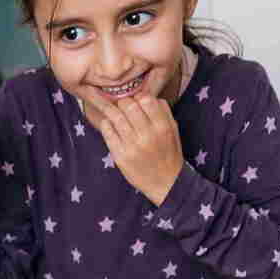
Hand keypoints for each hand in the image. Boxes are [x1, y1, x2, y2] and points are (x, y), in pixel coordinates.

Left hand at [76, 84, 183, 205]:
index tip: (137, 101)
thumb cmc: (169, 154)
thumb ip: (163, 111)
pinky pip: (107, 131)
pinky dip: (106, 123)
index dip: (139, 97)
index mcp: (162, 127)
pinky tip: (110, 124)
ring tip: (111, 109)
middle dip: (124, 102)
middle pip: (128, 105)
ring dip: (112, 110)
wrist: (165, 183)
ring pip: (115, 116)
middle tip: (124, 107)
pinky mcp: (120, 156)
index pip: (146, 99)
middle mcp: (147, 135)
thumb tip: (146, 95)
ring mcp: (132, 146)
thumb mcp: (173, 131)